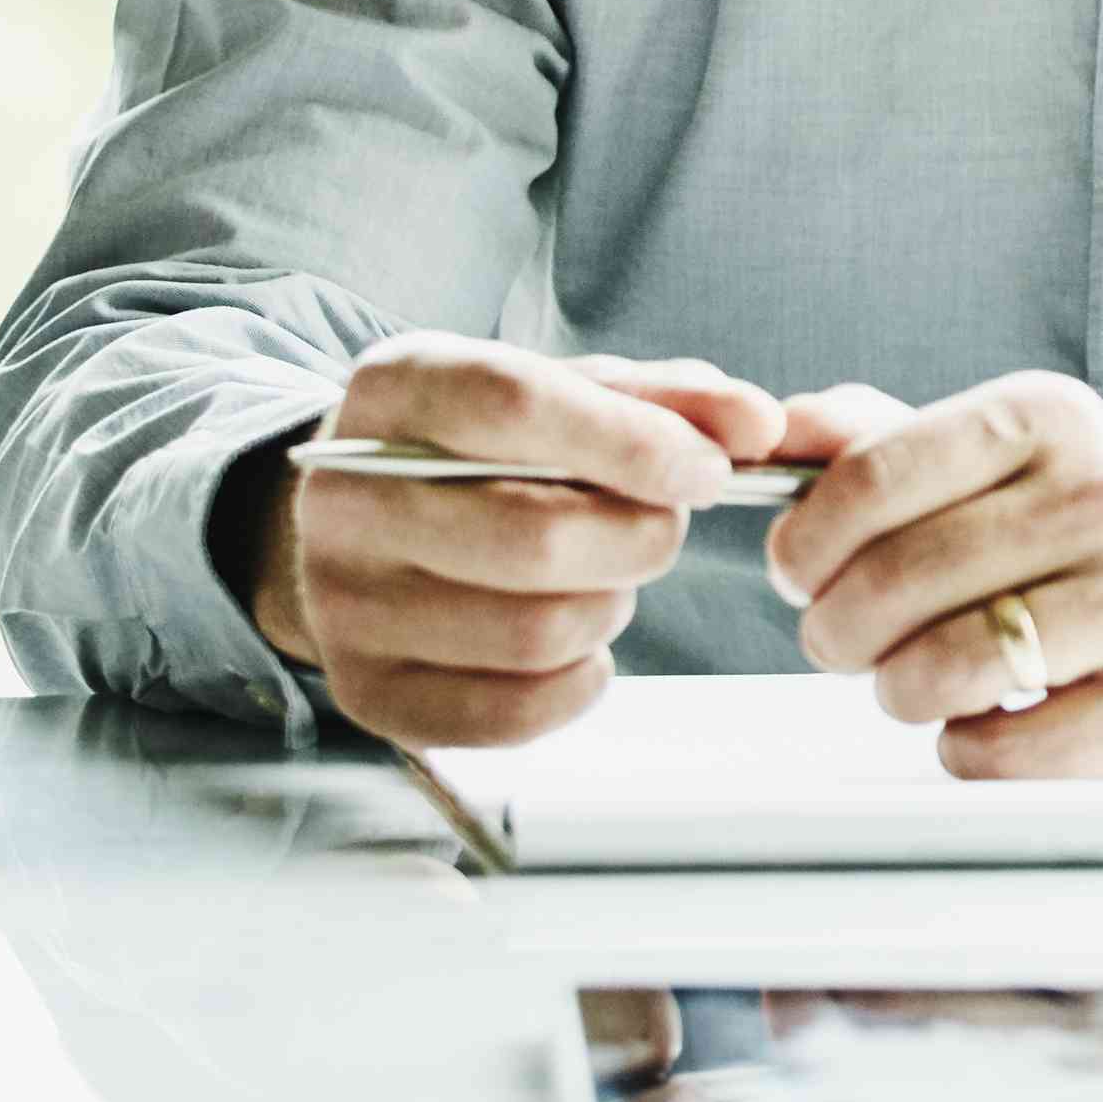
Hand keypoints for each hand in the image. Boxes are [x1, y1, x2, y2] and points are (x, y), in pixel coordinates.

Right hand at [250, 336, 780, 747]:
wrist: (375, 516)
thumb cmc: (492, 447)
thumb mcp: (570, 391)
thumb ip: (668, 399)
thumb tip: (758, 427)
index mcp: (396, 389)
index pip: (514, 407)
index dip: (632, 443)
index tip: (710, 472)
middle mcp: (346, 497)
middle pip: (533, 536)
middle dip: (640, 539)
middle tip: (660, 528)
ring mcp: (344, 603)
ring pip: (534, 630)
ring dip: (611, 607)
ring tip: (605, 578)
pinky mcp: (364, 691)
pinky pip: (508, 713)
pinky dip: (579, 685)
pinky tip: (581, 647)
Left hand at [761, 372, 1102, 777]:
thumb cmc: (1095, 542)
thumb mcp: (1006, 463)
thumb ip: (881, 443)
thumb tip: (777, 432)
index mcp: (1051, 417)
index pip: (869, 480)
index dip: (804, 545)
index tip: (801, 575)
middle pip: (891, 582)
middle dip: (839, 632)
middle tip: (850, 644)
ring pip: (939, 670)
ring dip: (900, 694)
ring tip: (922, 683)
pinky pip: (998, 752)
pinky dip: (967, 751)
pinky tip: (995, 721)